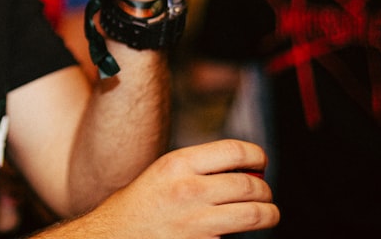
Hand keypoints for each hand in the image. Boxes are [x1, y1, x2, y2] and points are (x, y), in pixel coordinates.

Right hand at [35, 140, 277, 237]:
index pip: (235, 150)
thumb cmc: (138, 207)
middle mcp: (189, 190)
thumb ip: (197, 168)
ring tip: (267, 214)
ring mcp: (196, 223)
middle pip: (250, 185)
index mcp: (178, 164)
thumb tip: (240, 170)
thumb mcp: (163, 174)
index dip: (256, 155)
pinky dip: (245, 235)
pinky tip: (239, 233)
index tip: (261, 162)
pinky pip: (236, 238)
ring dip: (268, 214)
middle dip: (265, 191)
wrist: (112, 238)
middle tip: (266, 194)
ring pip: (254, 215)